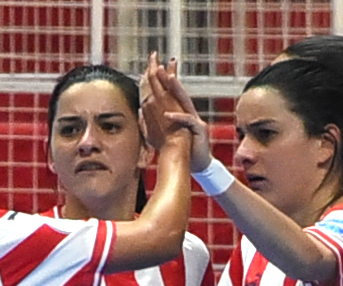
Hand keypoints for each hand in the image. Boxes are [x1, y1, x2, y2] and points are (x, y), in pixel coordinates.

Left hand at [149, 56, 212, 172]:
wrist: (197, 163)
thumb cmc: (184, 148)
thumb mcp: (167, 132)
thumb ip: (155, 120)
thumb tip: (142, 110)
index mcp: (180, 112)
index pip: (169, 93)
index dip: (161, 80)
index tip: (152, 66)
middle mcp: (188, 112)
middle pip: (177, 91)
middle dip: (168, 76)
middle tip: (158, 64)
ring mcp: (195, 119)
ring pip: (185, 101)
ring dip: (177, 89)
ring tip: (169, 77)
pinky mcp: (200, 129)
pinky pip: (188, 121)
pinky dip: (177, 117)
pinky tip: (167, 114)